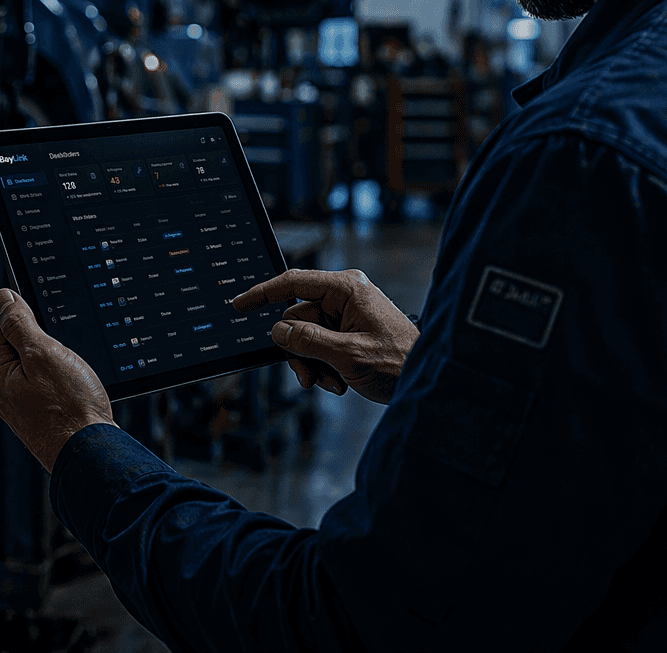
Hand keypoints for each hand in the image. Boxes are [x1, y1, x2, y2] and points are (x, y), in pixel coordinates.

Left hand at [0, 288, 114, 472]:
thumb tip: (1, 297)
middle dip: (43, 343)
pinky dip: (61, 382)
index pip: (1, 326)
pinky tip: (74, 390)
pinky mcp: (38, 417)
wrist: (90, 452)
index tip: (46, 322)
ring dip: (54, 363)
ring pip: (36, 367)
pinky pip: (46, 386)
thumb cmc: (69, 408)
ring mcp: (20, 406)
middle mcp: (1, 392)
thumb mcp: (43, 353)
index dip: (26, 318)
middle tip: (63, 354)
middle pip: (19, 346)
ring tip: (71, 376)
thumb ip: (19, 323)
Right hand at [232, 269, 418, 404]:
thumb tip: (277, 331)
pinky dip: (324, 366)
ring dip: (313, 364)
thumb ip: (308, 341)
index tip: (238, 305)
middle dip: (300, 352)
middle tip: (309, 378)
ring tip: (332, 383)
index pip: (293, 283)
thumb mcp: (348, 356)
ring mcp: (348, 314)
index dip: (262, 294)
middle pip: (297, 318)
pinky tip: (340, 382)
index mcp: (347, 289)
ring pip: (307, 337)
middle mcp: (346, 296)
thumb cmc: (401, 363)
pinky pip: (322, 346)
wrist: (428, 382)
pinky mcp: (351, 332)